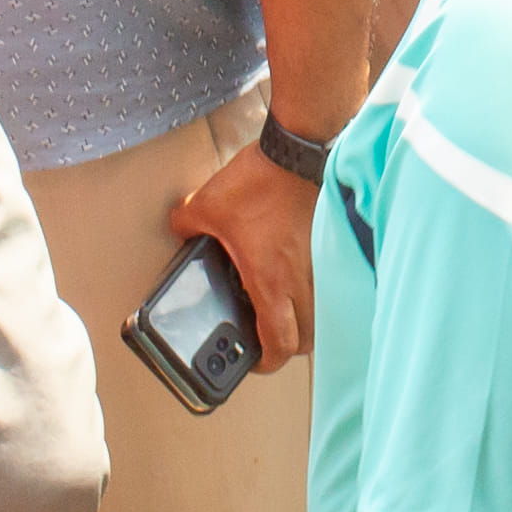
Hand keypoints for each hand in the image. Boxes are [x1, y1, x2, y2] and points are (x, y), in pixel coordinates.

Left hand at [163, 134, 319, 372]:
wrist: (301, 149)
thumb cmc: (262, 180)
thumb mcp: (208, 204)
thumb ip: (187, 223)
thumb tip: (178, 227)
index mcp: (271, 281)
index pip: (279, 344)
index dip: (267, 362)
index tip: (254, 359)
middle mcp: (302, 280)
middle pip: (307, 338)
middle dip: (289, 345)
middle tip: (270, 336)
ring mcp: (322, 263)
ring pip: (322, 313)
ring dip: (306, 320)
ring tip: (287, 311)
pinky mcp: (333, 245)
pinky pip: (330, 282)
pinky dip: (318, 290)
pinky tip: (304, 275)